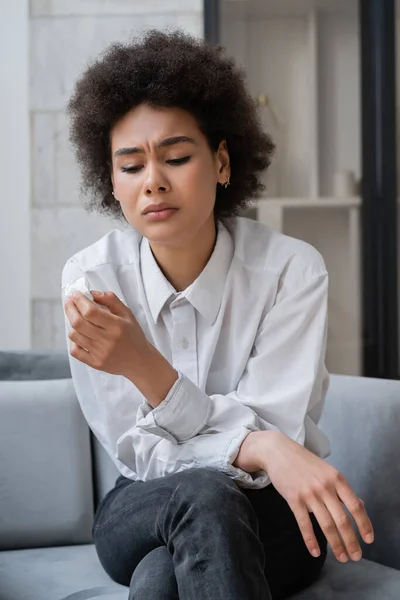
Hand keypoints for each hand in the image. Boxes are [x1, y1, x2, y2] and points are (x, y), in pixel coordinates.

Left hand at [64, 290, 149, 378]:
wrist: (139, 361)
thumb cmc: (133, 336)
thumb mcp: (127, 314)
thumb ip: (111, 300)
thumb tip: (92, 293)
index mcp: (117, 326)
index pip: (90, 312)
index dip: (79, 301)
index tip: (76, 294)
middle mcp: (107, 340)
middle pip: (78, 323)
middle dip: (70, 309)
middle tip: (70, 302)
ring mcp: (100, 353)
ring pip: (74, 335)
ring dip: (72, 323)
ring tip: (76, 318)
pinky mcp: (95, 363)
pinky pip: (75, 351)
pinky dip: (74, 341)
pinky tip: (79, 335)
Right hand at [235, 430, 373, 562]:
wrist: (278, 451)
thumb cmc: (304, 462)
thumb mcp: (327, 471)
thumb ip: (342, 489)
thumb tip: (360, 505)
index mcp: (337, 479)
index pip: (355, 506)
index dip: (364, 525)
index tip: (368, 540)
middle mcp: (325, 487)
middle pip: (342, 519)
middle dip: (351, 541)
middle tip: (356, 556)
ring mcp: (309, 493)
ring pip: (326, 524)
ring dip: (336, 544)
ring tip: (342, 557)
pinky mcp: (294, 499)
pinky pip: (304, 524)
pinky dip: (310, 540)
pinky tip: (315, 552)